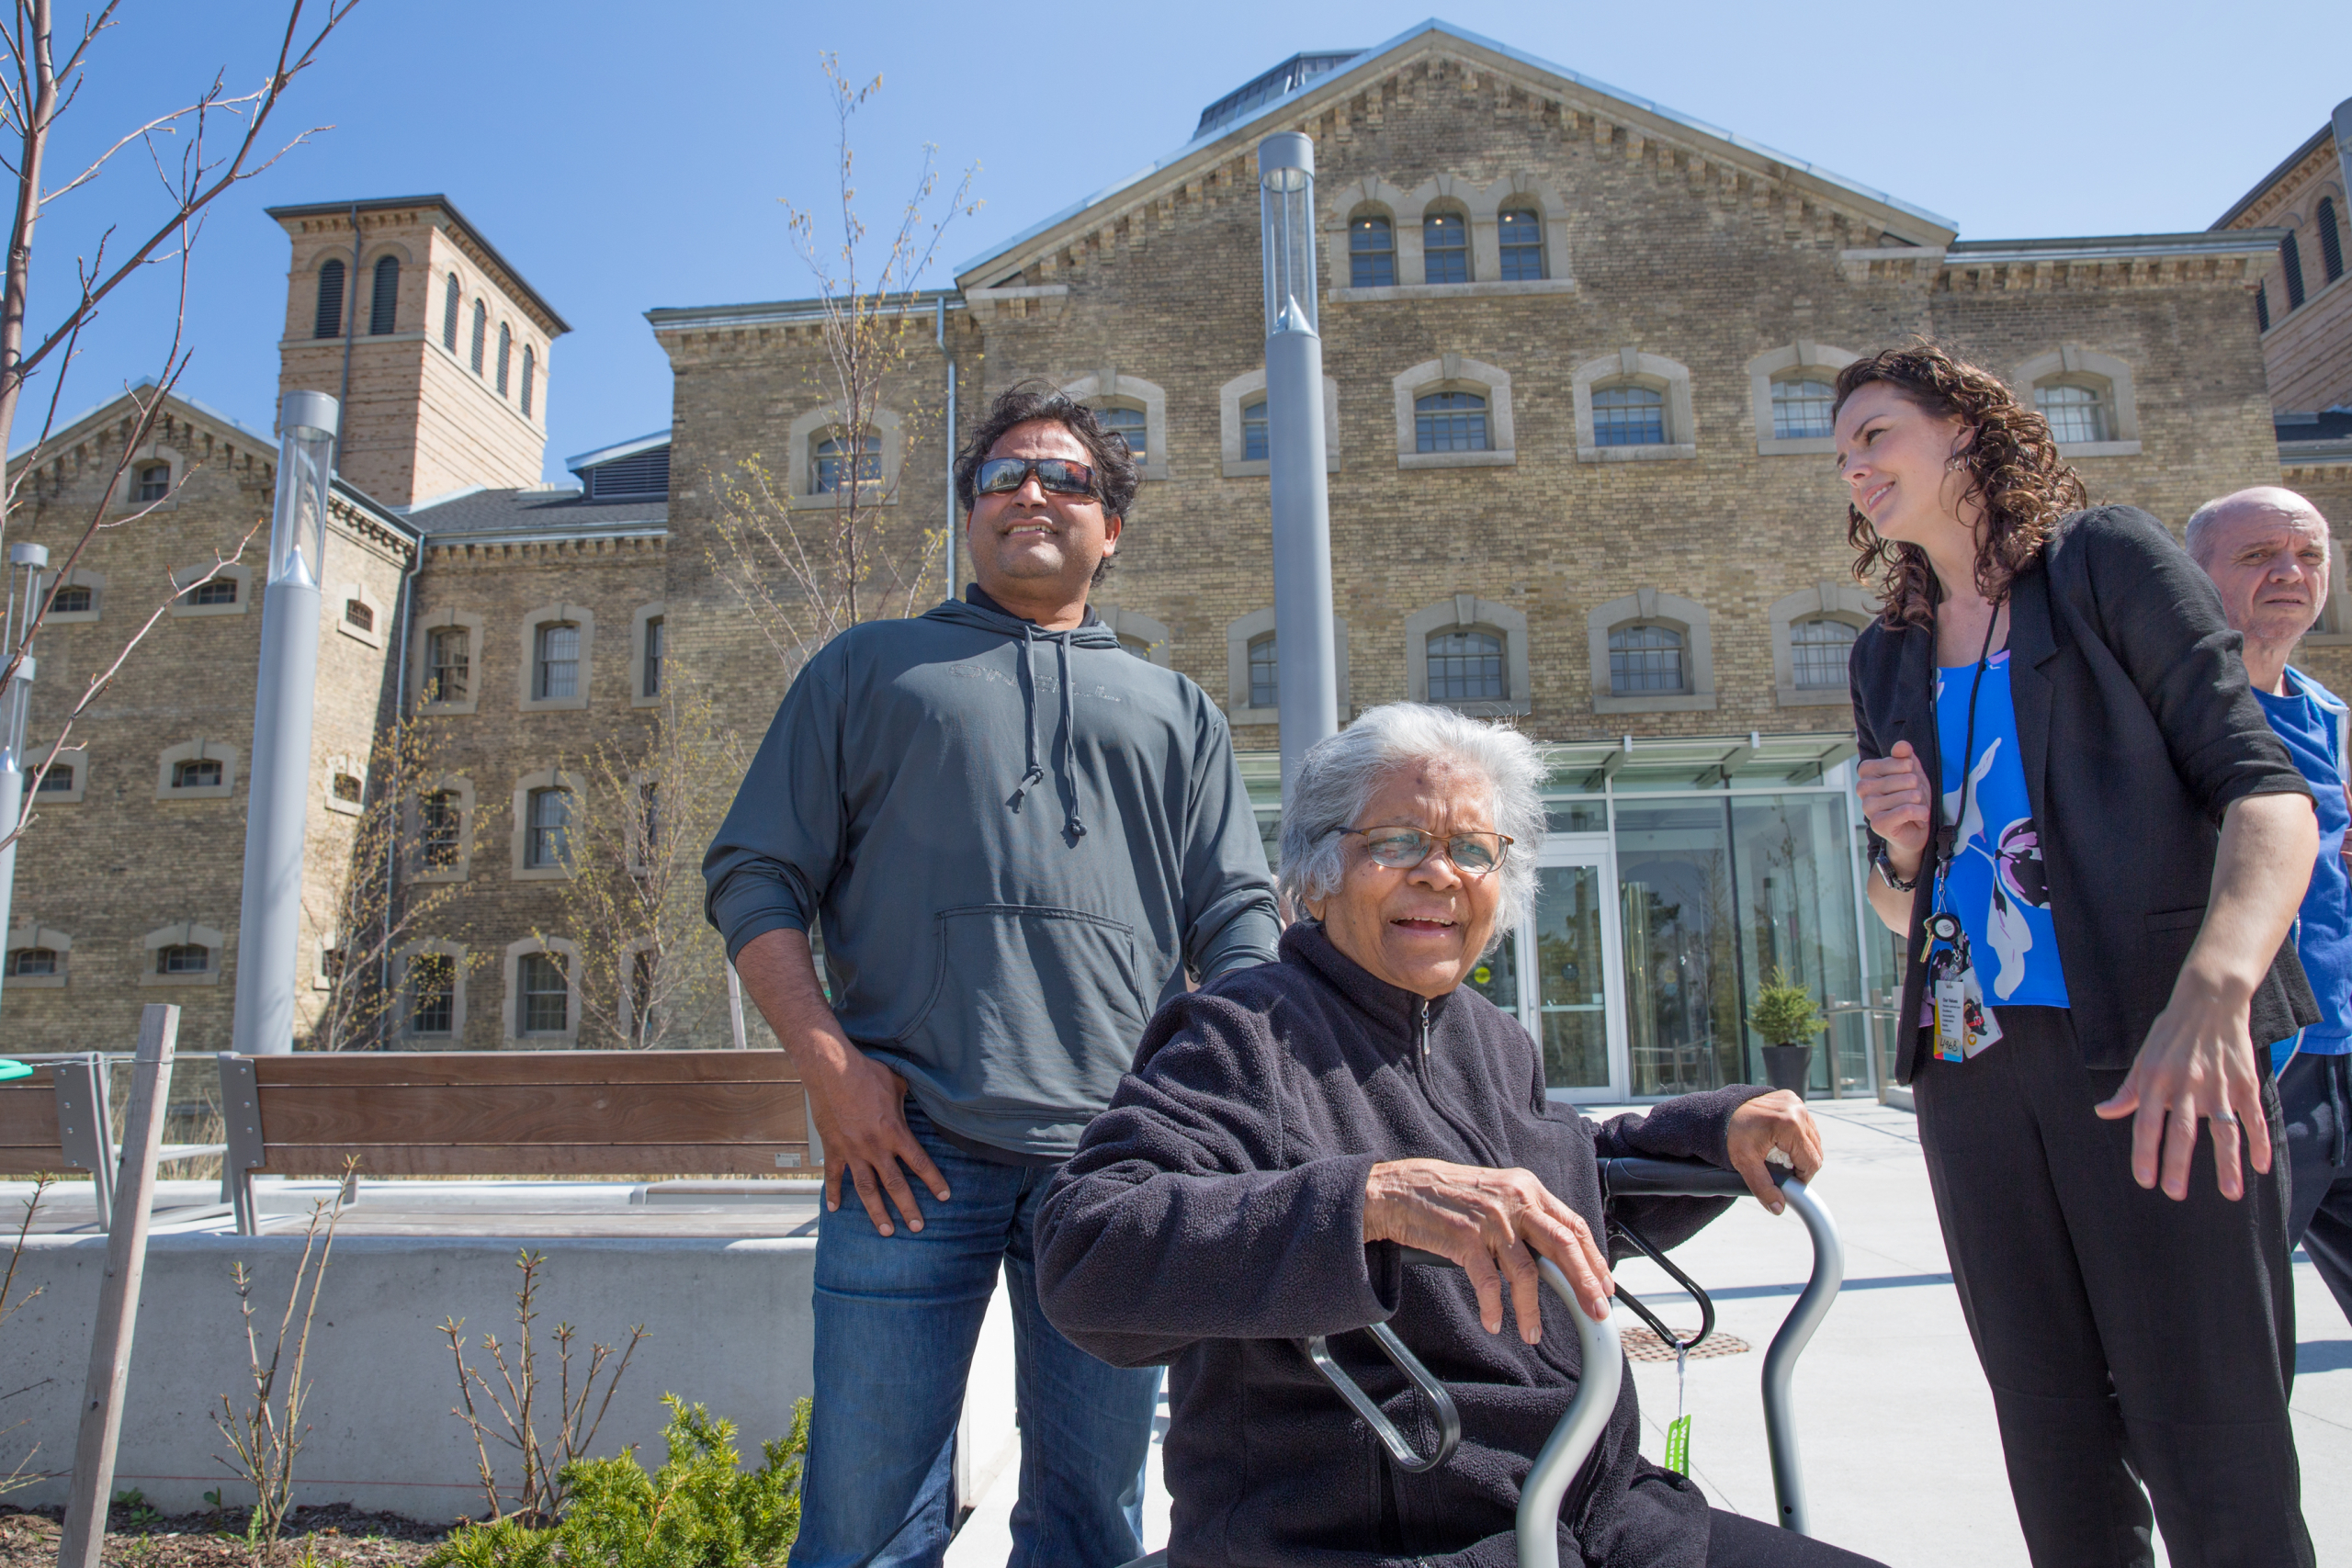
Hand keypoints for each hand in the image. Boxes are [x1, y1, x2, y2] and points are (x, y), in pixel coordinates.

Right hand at [805, 1049, 951, 1235]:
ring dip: (877, 1212)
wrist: (830, 1069)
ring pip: (866, 1189)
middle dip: (908, 1208)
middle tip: (918, 1227)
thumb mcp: (897, 1083)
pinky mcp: (832, 1148)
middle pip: (895, 1184)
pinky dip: (833, 1193)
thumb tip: (920, 1098)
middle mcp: (874, 1146)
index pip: (919, 1162)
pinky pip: (833, 1176)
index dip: (934, 1181)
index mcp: (894, 1131)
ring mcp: (852, 1150)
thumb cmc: (866, 1072)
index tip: (944, 1197)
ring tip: (886, 1231)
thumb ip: (908, 1099)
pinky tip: (835, 1209)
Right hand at [1361, 1159, 1612, 1337]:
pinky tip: (1494, 1321)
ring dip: (1532, 1308)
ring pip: (1527, 1272)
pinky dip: (1494, 1307)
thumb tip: (1555, 1254)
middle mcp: (1514, 1201)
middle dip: (1585, 1283)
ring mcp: (1491, 1221)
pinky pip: (1489, 1283)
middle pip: (1563, 1246)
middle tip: (1597, 1311)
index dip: (1593, 1258)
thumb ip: (1526, 1215)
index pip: (1573, 1224)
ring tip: (1533, 1333)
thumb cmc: (1448, 1195)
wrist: (1400, 1189)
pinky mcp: (1466, 1239)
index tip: (1605, 1284)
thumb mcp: (1496, 1193)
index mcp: (1527, 1188)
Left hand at [1724, 1091, 1824, 1213]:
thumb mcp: (1745, 1163)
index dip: (1801, 1177)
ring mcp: (1796, 1102)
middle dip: (1799, 1164)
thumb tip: (1778, 1208)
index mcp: (1790, 1125)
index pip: (1811, 1162)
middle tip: (1778, 1166)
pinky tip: (1778, 1140)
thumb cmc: (1731, 1135)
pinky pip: (1805, 1125)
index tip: (1786, 1180)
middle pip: (1815, 1151)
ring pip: (1812, 1139)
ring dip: (1799, 1151)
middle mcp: (1797, 1110)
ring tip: (1777, 1153)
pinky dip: (1796, 1137)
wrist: (1719, 1113)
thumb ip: (1763, 1187)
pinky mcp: (1792, 1099)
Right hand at [1856, 741, 1932, 880]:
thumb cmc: (1910, 798)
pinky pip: (1906, 811)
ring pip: (1907, 796)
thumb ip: (1905, 756)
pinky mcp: (1877, 824)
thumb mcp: (1912, 772)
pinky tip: (1919, 816)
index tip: (1909, 778)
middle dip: (1918, 788)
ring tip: (1917, 807)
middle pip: (1904, 779)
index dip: (1909, 769)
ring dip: (1920, 802)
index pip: (1894, 761)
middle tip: (1915, 797)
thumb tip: (1901, 746)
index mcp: (1867, 772)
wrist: (1914, 828)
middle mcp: (1863, 788)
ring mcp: (1868, 806)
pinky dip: (1919, 813)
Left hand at [2095, 975, 2269, 1200]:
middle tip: (2175, 1193)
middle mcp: (2186, 1084)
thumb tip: (2104, 1112)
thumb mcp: (2144, 1057)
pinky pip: (2253, 1116)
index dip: (2145, 1153)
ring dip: (2227, 1163)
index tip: (2145, 1181)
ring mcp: (2218, 1084)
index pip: (2147, 1123)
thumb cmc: (2171, 1032)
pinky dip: (2260, 1141)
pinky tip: (2260, 1165)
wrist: (2210, 999)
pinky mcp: (2245, 1081)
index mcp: (2156, 1079)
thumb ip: (2129, 1090)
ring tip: (2230, 1194)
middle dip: (2177, 1163)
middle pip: (2182, 1130)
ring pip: (2223, 1129)